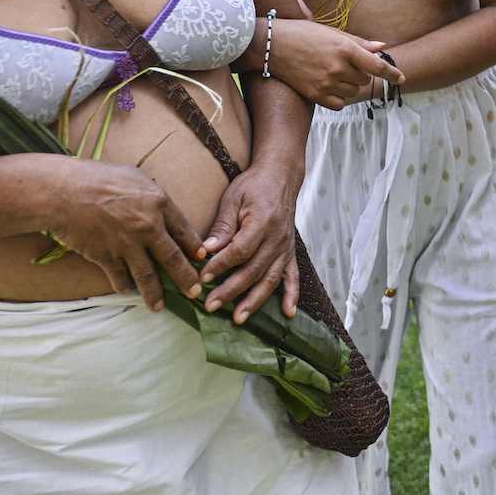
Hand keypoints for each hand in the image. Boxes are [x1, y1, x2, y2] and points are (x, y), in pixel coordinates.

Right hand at [46, 161, 205, 310]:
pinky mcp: (106, 256)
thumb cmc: (97, 177)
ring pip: (148, 276)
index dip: (195, 248)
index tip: (202, 260)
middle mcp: (148, 226)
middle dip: (187, 278)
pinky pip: (120, 278)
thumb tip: (159, 201)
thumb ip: (150, 192)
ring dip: (155, 294)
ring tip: (159, 307)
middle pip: (173, 259)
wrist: (63, 191)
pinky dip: (124, 287)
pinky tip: (127, 292)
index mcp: (159, 203)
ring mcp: (127, 244)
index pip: (185, 231)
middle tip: (195, 291)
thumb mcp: (133, 176)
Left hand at [198, 161, 301, 321]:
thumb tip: (205, 252)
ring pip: (270, 279)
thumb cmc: (253, 186)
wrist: (280, 176)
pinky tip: (287, 314)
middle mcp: (277, 238)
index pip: (239, 250)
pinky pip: (293, 277)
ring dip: (255, 301)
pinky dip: (291, 296)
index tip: (202, 278)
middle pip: (253, 270)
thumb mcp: (233, 199)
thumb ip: (222, 227)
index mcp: (262, 222)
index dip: (220, 266)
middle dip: (230, 291)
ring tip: (239, 318)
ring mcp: (285, 247)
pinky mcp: (290, 252)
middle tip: (210, 305)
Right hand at [272, 18, 404, 108]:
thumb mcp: (331, 32)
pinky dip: (339, 97)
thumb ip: (358, 42)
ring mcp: (326, 83)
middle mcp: (338, 67)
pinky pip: (340, 104)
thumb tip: (382, 47)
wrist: (271, 46)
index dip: (392, 73)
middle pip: (365, 79)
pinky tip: (328, 85)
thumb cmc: (302, 33)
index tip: (401, 79)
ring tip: (332, 72)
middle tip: (343, 63)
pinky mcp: (315, 95)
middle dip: (360, 72)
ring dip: (349, 84)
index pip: (377, 65)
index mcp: (344, 48)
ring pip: (353, 91)